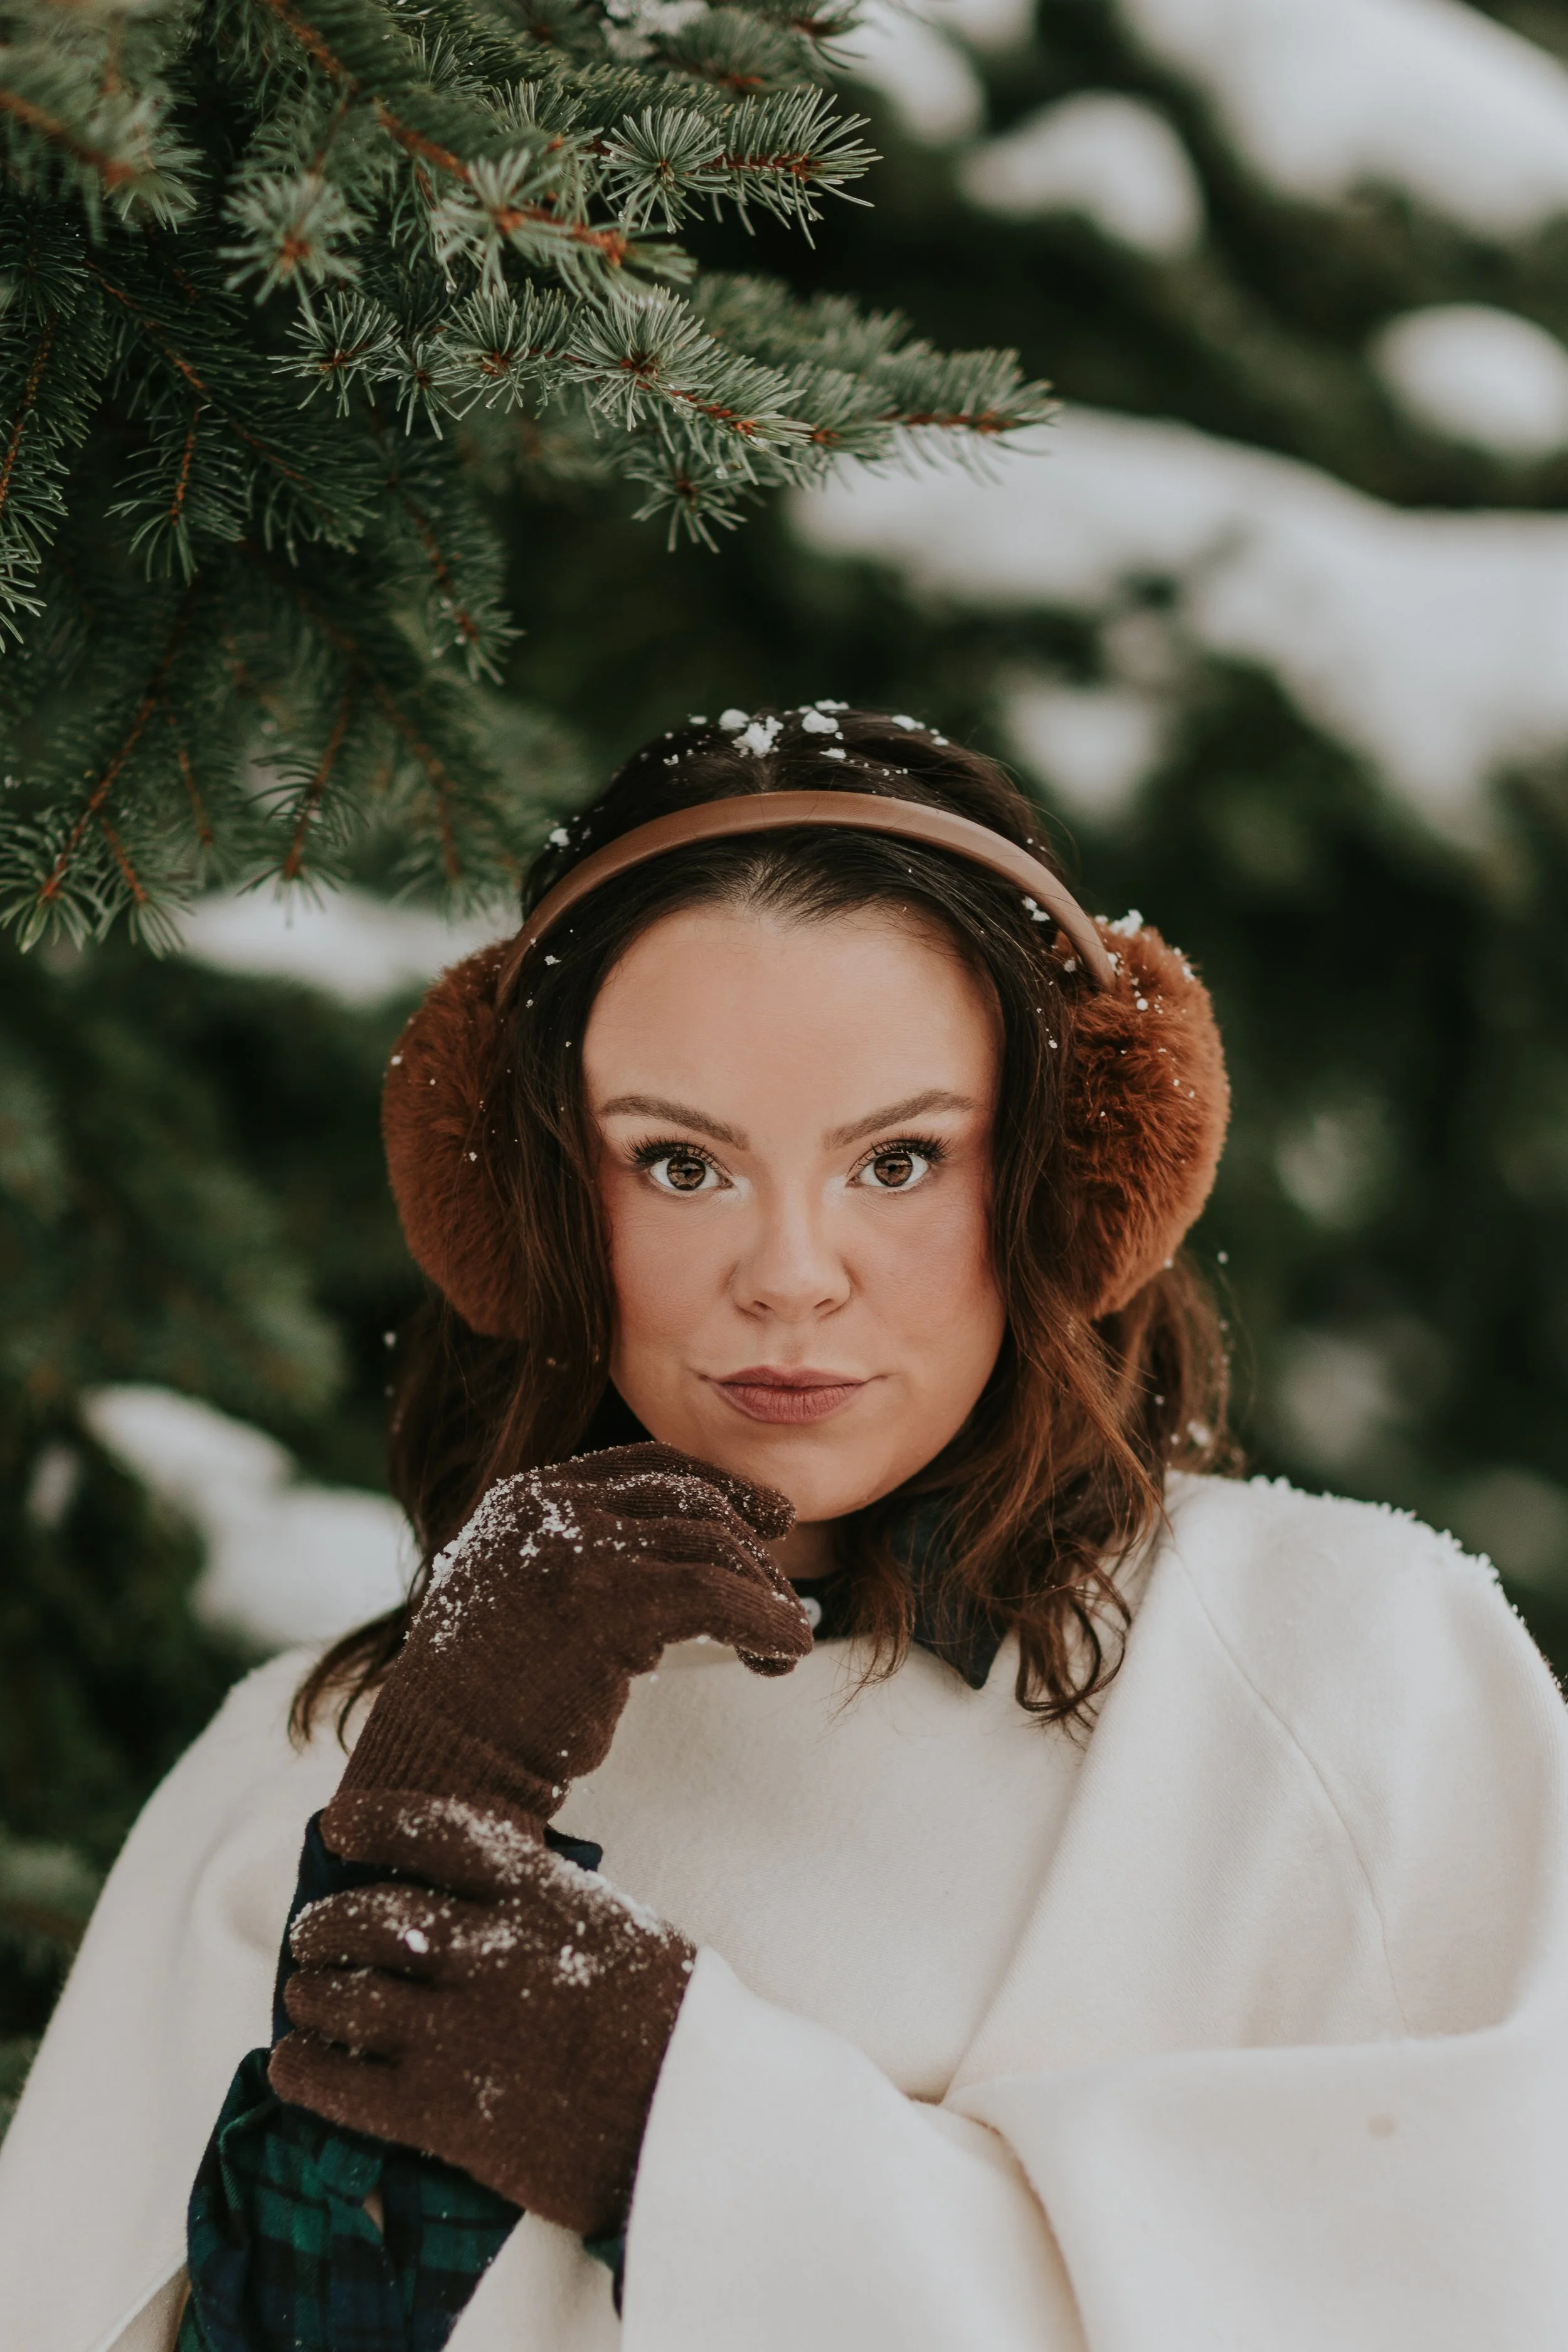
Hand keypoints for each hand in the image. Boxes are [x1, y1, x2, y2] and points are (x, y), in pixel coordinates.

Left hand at [270, 1789, 692, 2235]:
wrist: (696, 2125)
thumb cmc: (671, 2025)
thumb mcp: (619, 1929)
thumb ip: (544, 1906)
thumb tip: (477, 1894)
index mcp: (541, 1895)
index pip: (434, 1832)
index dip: (375, 1822)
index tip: (338, 1825)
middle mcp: (491, 1952)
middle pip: (371, 1917)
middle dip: (326, 1926)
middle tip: (312, 1937)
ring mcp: (461, 2033)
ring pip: (345, 1997)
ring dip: (310, 1995)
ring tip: (305, 2000)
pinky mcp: (443, 2113)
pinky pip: (342, 2084)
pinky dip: (303, 2069)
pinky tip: (294, 2065)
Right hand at [334, 1442, 811, 1828]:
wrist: (438, 1762)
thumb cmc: (483, 1707)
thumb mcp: (523, 1602)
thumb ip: (584, 1564)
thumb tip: (691, 1566)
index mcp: (524, 1500)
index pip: (646, 1466)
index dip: (719, 1486)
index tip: (772, 1516)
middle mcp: (550, 1507)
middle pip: (691, 1501)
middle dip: (753, 1550)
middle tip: (785, 1601)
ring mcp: (578, 1547)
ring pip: (713, 1546)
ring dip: (765, 1596)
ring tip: (783, 1645)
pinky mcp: (609, 1602)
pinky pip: (719, 1597)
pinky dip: (765, 1622)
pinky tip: (781, 1654)